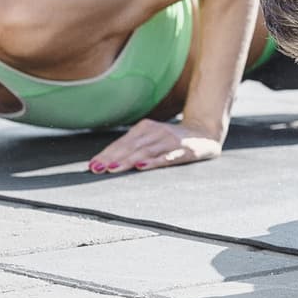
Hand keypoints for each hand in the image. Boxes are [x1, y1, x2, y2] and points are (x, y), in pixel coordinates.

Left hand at [87, 119, 220, 174]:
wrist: (205, 133)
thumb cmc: (172, 140)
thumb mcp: (152, 139)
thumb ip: (133, 148)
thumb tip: (106, 162)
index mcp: (145, 128)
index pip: (122, 143)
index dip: (106, 154)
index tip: (92, 165)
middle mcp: (156, 131)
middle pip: (130, 147)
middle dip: (112, 158)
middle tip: (97, 169)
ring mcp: (170, 140)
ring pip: (145, 151)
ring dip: (127, 160)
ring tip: (112, 169)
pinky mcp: (184, 150)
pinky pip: (166, 157)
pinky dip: (154, 161)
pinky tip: (142, 167)